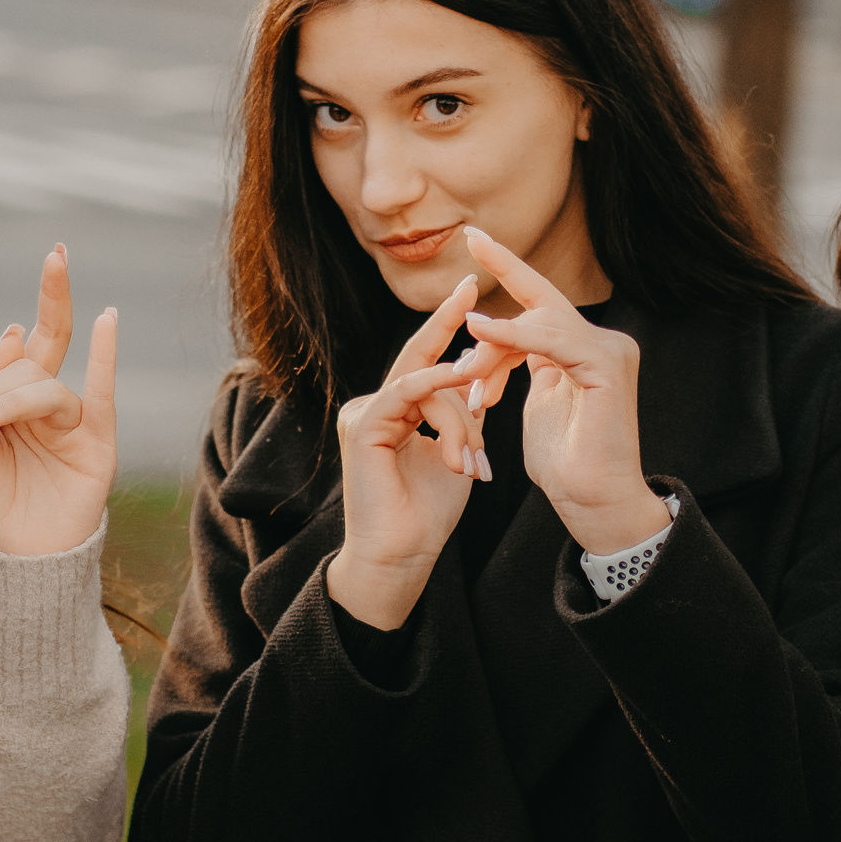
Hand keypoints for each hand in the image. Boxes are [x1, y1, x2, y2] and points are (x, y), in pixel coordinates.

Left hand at [0, 245, 117, 556]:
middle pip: (28, 364)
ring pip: (48, 388)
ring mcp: (70, 424)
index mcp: (4, 404)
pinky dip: (108, 353)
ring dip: (15, 401)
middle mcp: (39, 408)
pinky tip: (108, 317)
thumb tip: (20, 330)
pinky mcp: (96, 444)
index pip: (9, 359)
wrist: (1, 564)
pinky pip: (104, 390)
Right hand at [326, 275, 487, 630]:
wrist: (402, 558)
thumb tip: (475, 381)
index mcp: (396, 411)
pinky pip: (408, 392)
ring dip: (461, 419)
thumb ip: (462, 418)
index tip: (477, 299)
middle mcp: (376, 405)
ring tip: (472, 461)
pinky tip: (461, 379)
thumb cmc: (429, 515)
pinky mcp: (363, 425)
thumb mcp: (456, 455)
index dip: (450, 331)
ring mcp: (365, 412)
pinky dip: (437, 388)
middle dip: (445, 318)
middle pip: (421, 358)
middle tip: (470, 284)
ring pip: (428, 384)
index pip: (427, 363)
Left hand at [457, 228, 668, 554]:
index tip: (472, 237)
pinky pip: (549, 338)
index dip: (507, 266)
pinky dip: (511, 336)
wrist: (596, 504)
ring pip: (536, 323)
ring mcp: (609, 348)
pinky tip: (479, 333)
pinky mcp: (607, 363)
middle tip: (465, 295)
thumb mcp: (538, 406)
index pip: (540, 300)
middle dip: (496, 302)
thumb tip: (497, 347)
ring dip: (492, 351)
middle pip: (534, 308)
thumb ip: (529, 369)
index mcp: (584, 348)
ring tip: (468, 385)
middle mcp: (602, 341)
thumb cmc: (567, 466)